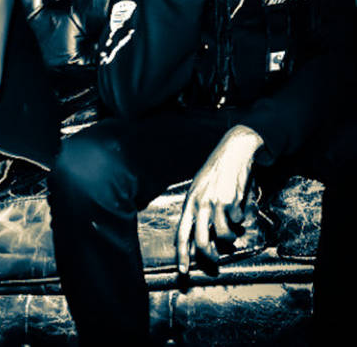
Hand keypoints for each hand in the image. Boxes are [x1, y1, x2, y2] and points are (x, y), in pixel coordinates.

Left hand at [176, 125, 263, 273]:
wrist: (232, 152)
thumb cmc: (216, 172)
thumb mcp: (199, 189)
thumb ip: (197, 210)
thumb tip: (196, 236)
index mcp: (189, 201)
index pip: (181, 232)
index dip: (182, 253)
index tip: (183, 270)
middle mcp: (199, 203)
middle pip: (201, 240)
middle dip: (208, 255)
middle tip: (214, 260)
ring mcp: (215, 202)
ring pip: (223, 235)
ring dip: (230, 237)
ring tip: (232, 229)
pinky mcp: (231, 201)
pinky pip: (237, 222)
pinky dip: (240, 220)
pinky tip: (239, 209)